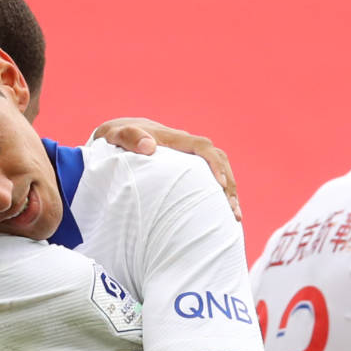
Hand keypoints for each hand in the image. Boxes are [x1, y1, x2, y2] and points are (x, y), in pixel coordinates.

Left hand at [93, 117, 240, 219]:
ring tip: (234, 216)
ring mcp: (188, 157)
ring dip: (229, 191)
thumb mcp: (116, 135)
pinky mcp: (186, 167)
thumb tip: (150, 147)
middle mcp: (185, 146)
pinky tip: (222, 213)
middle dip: (229, 184)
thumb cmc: (116, 137)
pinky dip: (218, 193)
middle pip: (218, 159)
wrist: (118, 133)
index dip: (214, 164)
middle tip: (232, 210)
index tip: (220, 185)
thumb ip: (130, 138)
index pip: (202, 147)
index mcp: (173, 139)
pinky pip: (208, 177)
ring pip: (218, 169)